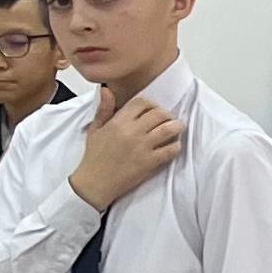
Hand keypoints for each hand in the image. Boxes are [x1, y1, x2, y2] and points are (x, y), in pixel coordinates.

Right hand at [69, 90, 183, 209]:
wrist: (94, 183)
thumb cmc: (94, 156)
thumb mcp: (95, 129)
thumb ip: (104, 109)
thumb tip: (106, 90)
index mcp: (118, 122)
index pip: (142, 103)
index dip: (151, 104)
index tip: (153, 111)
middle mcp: (132, 132)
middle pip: (159, 114)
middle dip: (167, 115)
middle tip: (168, 120)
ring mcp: (142, 147)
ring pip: (169, 129)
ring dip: (177, 127)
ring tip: (177, 129)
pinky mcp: (149, 162)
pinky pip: (171, 150)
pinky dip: (176, 146)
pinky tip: (174, 146)